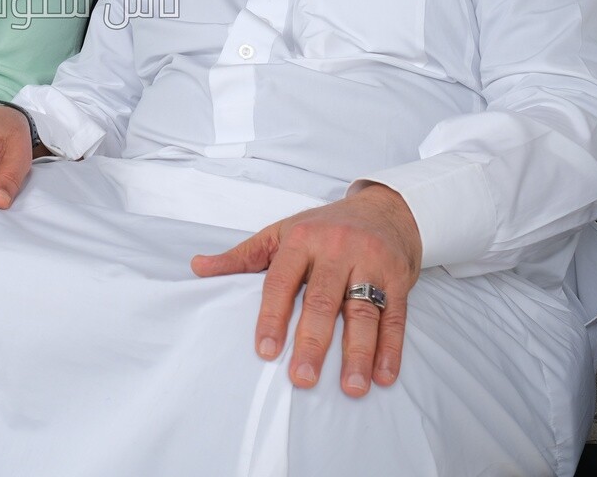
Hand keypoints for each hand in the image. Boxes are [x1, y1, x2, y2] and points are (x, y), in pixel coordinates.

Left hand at [190, 184, 421, 396]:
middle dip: (312, 342)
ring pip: (362, 312)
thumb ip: (242, 256)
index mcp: (301, 240)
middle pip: (322, 301)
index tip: (265, 350)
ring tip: (351, 386)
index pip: (281, 281)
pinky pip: (395, 316)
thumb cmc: (324, 227)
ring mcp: (370, 263)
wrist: (383, 209)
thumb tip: (198, 267)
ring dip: (357, 353)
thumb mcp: (280, 232)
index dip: (272, 316)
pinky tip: (383, 375)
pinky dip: (390, 349)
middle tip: (302, 378)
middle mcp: (336, 249)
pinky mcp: (398, 278)